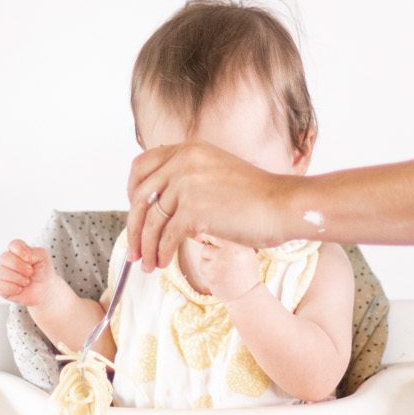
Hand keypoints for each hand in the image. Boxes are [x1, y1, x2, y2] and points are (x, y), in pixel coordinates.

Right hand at [0, 238, 52, 304]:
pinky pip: (0, 285)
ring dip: (17, 278)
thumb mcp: (44, 258)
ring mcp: (4, 274)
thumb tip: (23, 256)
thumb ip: (34, 251)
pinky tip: (20, 289)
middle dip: (18, 266)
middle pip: (4, 257)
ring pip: (0, 271)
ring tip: (26, 282)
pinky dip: (13, 288)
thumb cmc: (43, 275)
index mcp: (19, 252)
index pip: (13, 245)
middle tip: (30, 272)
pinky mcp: (1, 287)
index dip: (20, 250)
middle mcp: (9, 261)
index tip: (28, 258)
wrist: (45, 293)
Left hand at [127, 142, 292, 271]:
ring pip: (151, 221)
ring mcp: (187, 185)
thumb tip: (165, 202)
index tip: (134, 213)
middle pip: (140, 198)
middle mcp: (183, 162)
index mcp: (188, 150)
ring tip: (147, 264)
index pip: (142, 166)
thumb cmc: (258, 196)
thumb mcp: (218, 172)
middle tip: (133, 250)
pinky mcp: (194, 210)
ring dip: (146, 247)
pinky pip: (166, 236)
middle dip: (133, 228)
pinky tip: (164, 263)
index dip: (131, 192)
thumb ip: (191, 178)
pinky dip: (161, 253)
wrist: (282, 205)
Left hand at [189, 234, 263, 302]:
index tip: (201, 238)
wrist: (247, 296)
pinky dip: (207, 272)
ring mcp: (220, 262)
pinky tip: (219, 278)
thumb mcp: (245, 252)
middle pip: (209, 239)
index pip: (218, 231)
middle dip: (208, 246)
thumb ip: (229, 241)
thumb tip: (204, 232)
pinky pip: (202, 266)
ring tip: (222, 270)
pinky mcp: (212, 274)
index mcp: (240, 244)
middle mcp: (231, 251)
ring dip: (208, 261)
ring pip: (204, 253)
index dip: (207, 234)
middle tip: (214, 256)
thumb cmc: (244, 272)